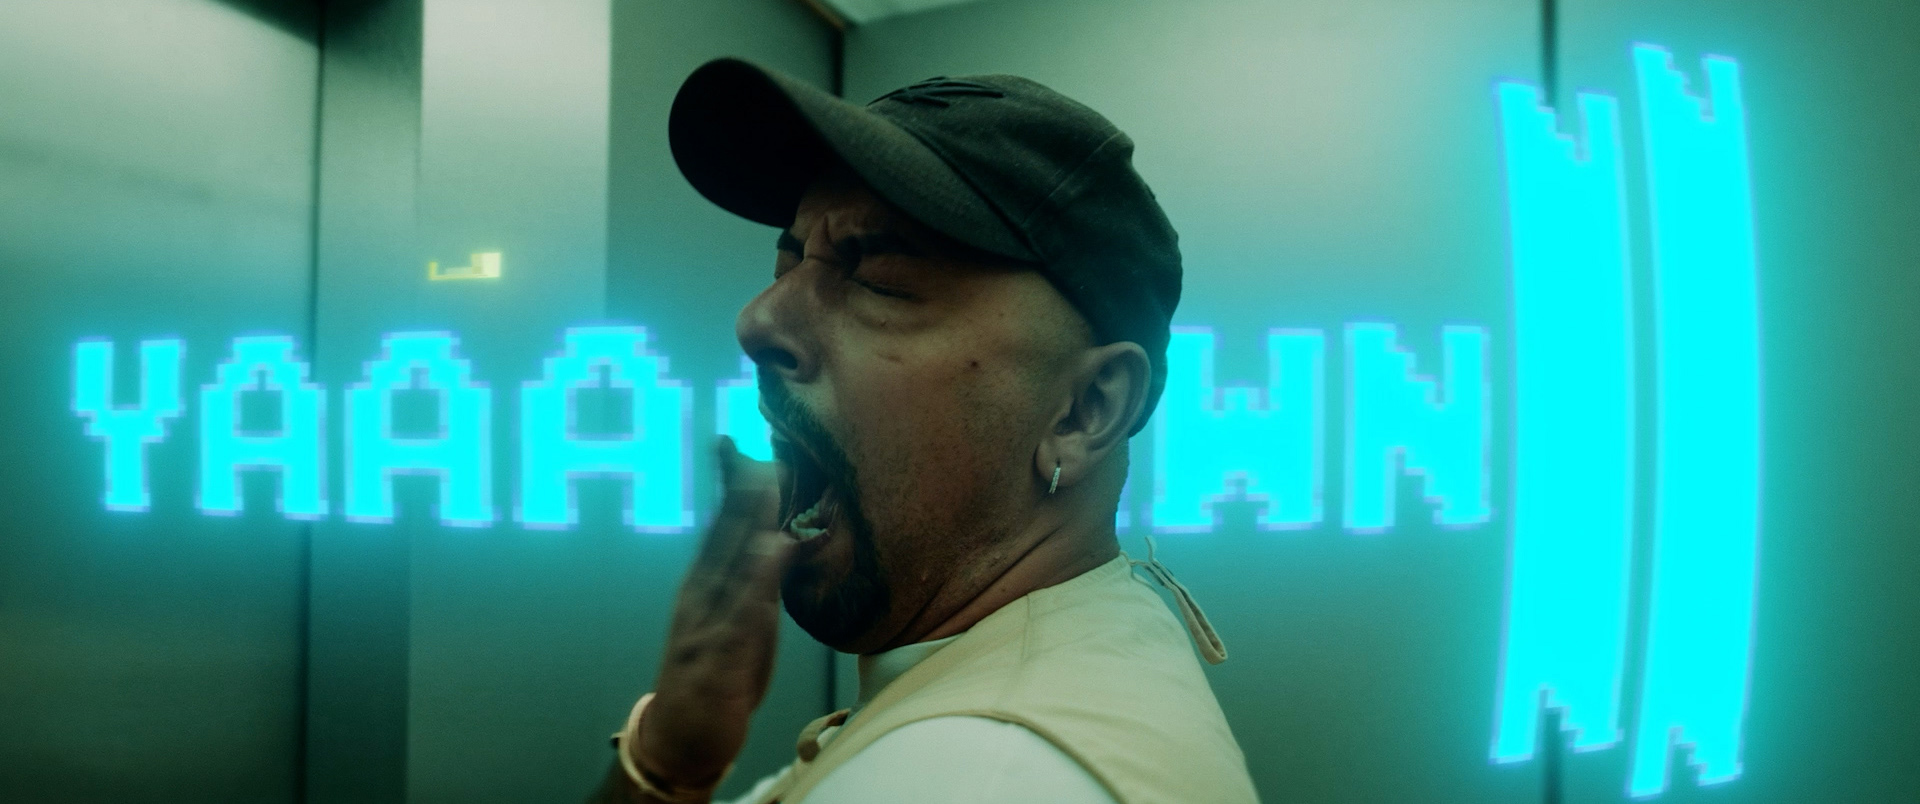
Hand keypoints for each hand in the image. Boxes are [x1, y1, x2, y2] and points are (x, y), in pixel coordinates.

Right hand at [631, 437, 795, 792]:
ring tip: (764, 479)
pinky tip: (769, 553)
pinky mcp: (716, 658)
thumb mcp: (741, 620)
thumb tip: (784, 539)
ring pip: (729, 563)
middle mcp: (701, 596)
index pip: (723, 525)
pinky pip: (737, 615)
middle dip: (740, 487)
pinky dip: (754, 582)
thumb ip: (759, 580)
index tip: (739, 442)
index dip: (732, 483)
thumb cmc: (716, 674)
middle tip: (756, 442)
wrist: (681, 736)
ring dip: (746, 519)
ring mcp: (705, 625)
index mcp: (704, 584)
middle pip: (724, 533)